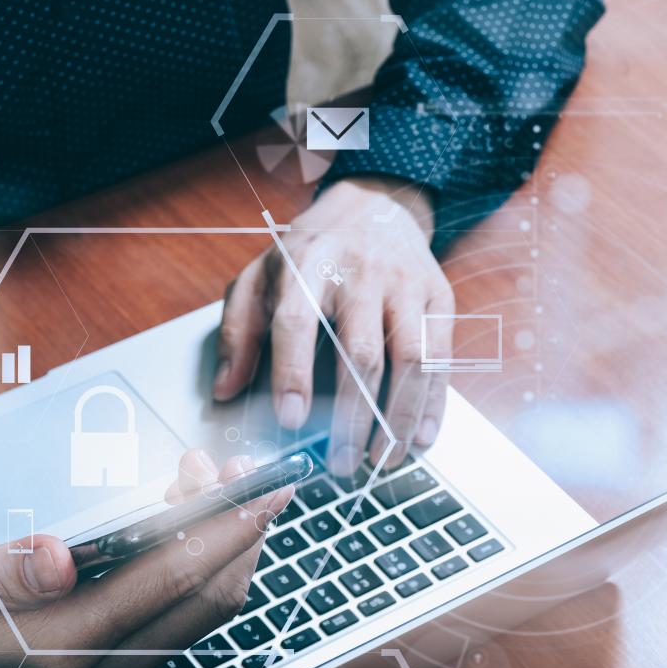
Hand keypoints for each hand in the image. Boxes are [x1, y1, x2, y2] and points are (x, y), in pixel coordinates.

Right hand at [0, 451, 290, 667]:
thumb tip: (61, 557)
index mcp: (61, 647)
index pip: (169, 583)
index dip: (225, 531)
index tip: (264, 488)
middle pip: (206, 598)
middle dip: (238, 528)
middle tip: (242, 466)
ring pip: (202, 609)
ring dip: (224, 543)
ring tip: (212, 477)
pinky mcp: (114, 664)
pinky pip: (181, 614)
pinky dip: (202, 563)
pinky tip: (189, 518)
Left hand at [213, 176, 453, 475]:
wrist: (377, 204)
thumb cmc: (311, 250)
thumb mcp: (260, 276)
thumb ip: (238, 331)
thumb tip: (224, 389)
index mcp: (306, 264)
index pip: (296, 321)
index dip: (292, 373)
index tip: (291, 420)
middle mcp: (360, 273)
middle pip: (360, 352)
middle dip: (351, 417)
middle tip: (340, 463)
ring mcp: (405, 285)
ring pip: (410, 360)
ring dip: (398, 419)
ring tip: (381, 460)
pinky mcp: (438, 298)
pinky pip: (441, 358)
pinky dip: (432, 404)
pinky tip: (420, 437)